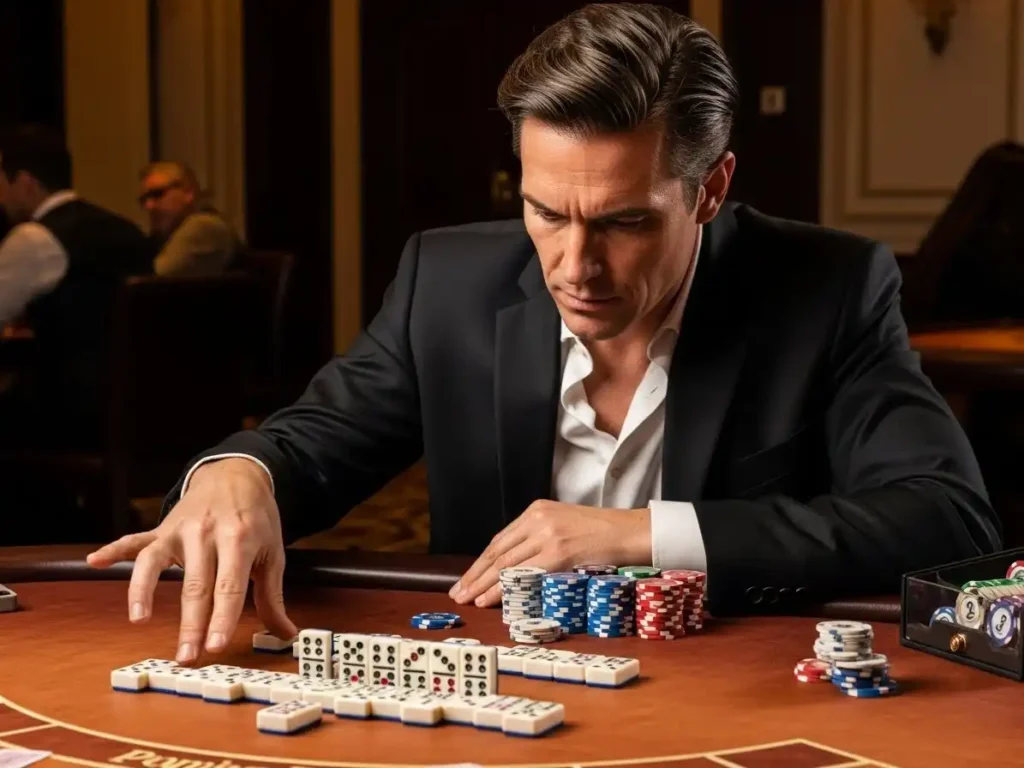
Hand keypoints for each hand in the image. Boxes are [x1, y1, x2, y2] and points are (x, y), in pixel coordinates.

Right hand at [86, 458, 296, 663]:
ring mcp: (180, 530)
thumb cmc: (256, 518)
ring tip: (139, 619)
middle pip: (196, 585)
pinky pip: (135, 540)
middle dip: (190, 624)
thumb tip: (286, 634)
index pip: (230, 587)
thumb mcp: (273, 553)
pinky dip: (114, 550)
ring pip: (158, 564)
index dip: (222, 618)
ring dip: (144, 592)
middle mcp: (207, 534)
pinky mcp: (161, 529)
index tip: (215, 646)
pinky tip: (96, 561)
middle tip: (186, 657)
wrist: (237, 475)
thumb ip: (273, 596)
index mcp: (240, 539)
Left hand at [449, 500, 650, 607]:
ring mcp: (547, 535)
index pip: (500, 540)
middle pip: (497, 551)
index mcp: (537, 511)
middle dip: (475, 574)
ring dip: (483, 584)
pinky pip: (523, 574)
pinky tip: (490, 599)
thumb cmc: (602, 534)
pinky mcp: (558, 552)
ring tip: (468, 598)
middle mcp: (538, 519)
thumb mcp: (564, 526)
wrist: (630, 532)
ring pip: (505, 563)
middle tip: (458, 592)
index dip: (481, 562)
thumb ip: (540, 539)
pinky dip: (503, 588)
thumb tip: (516, 567)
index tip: (467, 579)